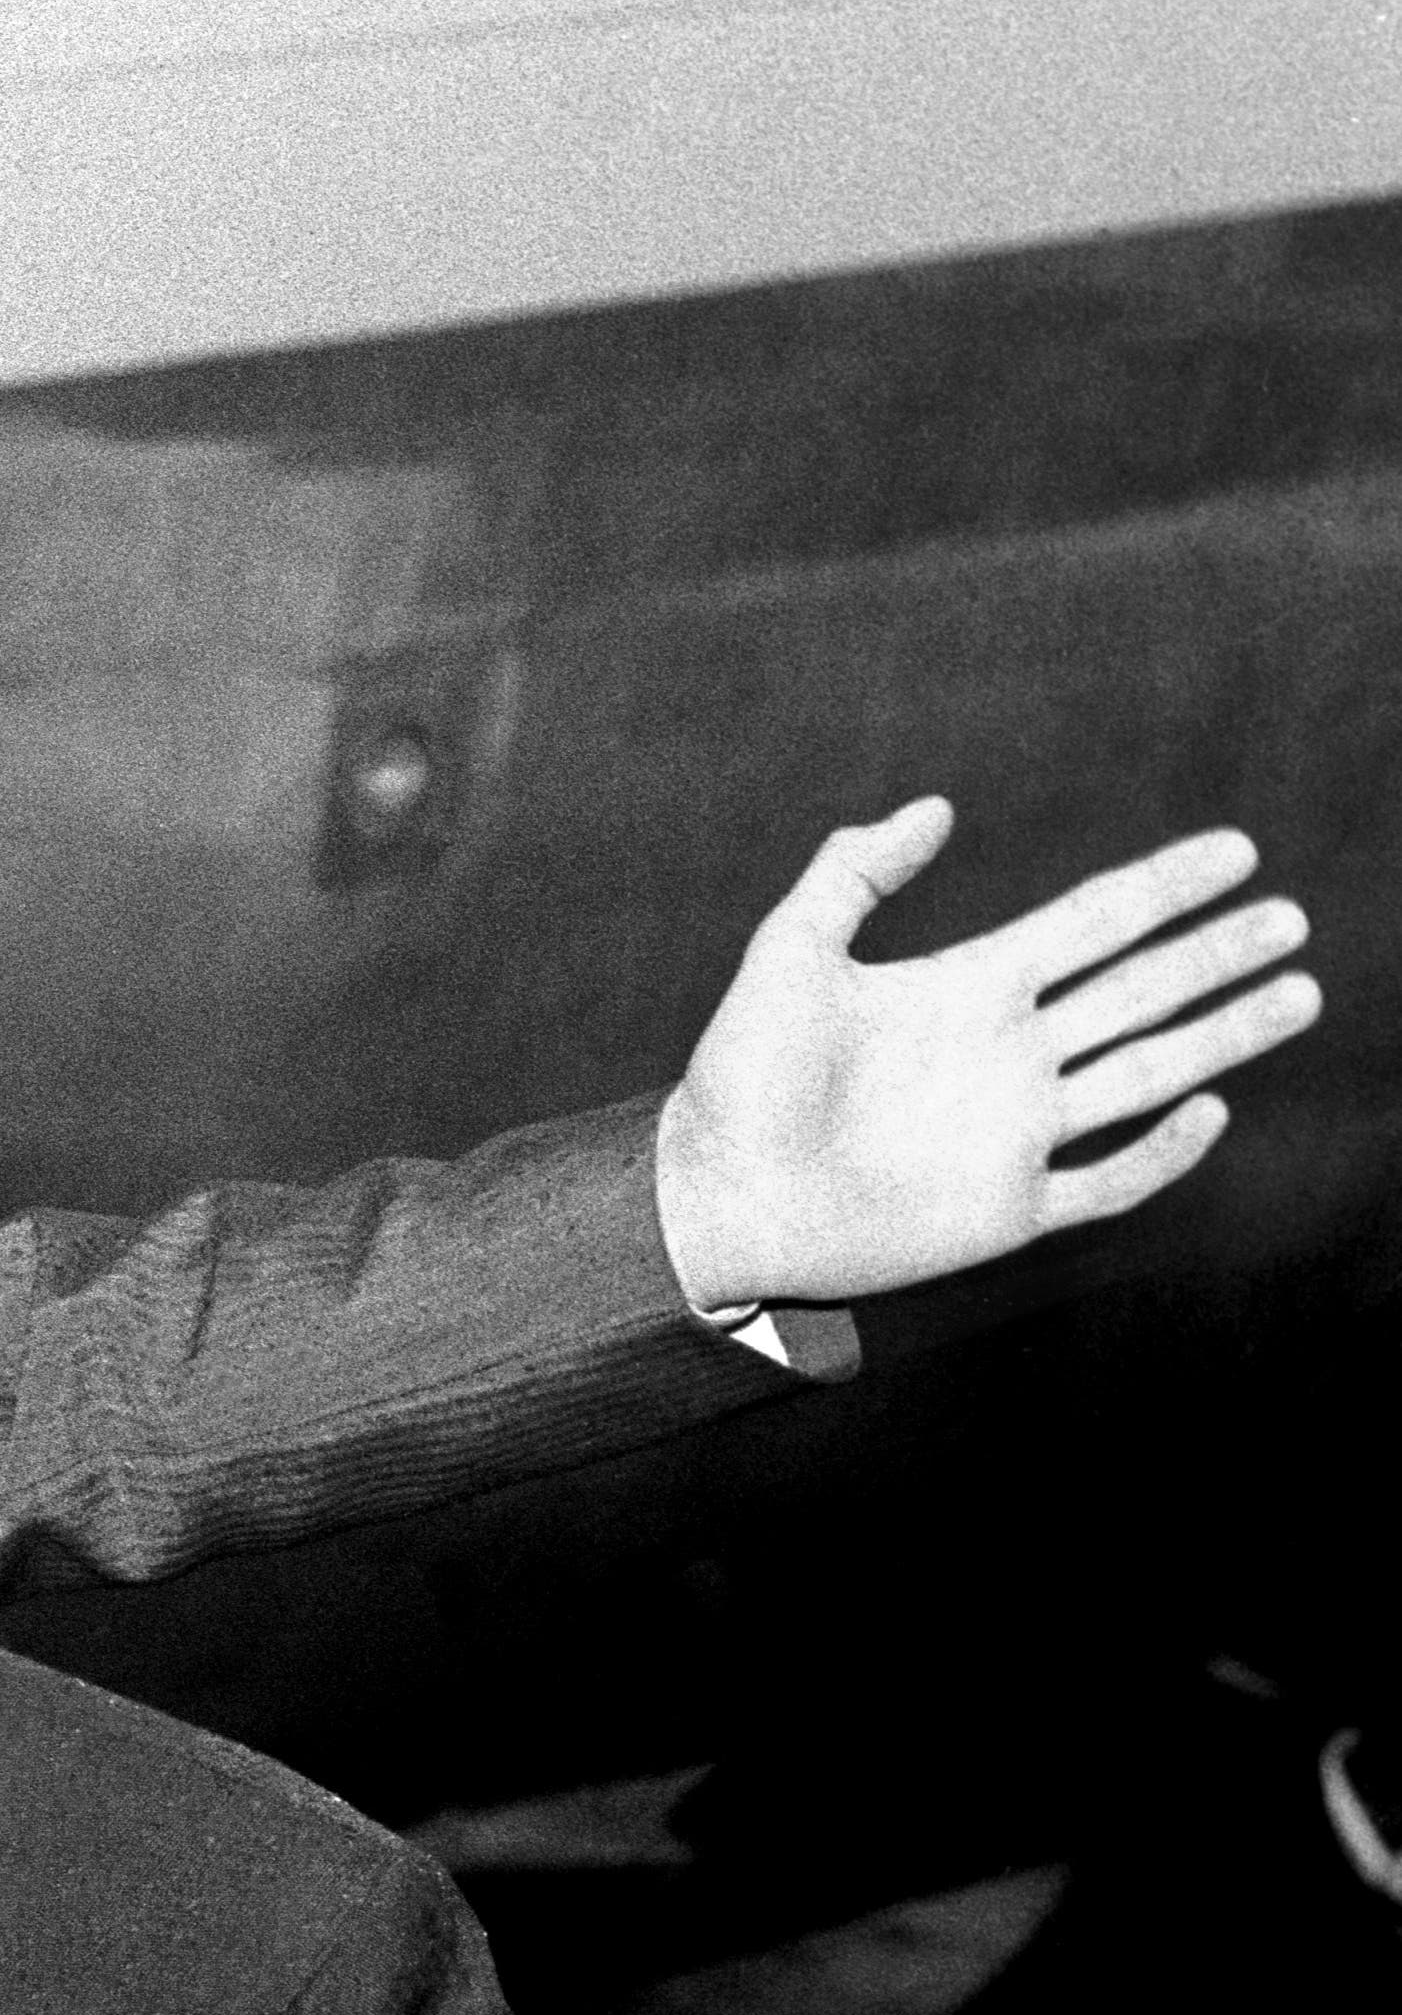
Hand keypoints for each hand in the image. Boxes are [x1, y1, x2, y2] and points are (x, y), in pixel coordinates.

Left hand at [649, 798, 1316, 1307]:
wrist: (716, 1192)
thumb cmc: (738, 1075)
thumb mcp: (790, 952)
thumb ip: (854, 873)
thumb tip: (935, 806)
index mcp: (967, 988)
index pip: (1091, 924)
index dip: (1162, 887)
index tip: (1236, 851)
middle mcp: (1008, 1054)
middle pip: (1138, 992)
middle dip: (1216, 955)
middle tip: (1293, 919)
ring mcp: (1016, 1131)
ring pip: (1147, 1073)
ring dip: (1223, 1037)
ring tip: (1299, 994)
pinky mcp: (1011, 1208)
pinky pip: (1110, 1180)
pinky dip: (1163, 1152)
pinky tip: (1210, 1110)